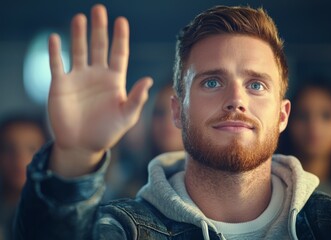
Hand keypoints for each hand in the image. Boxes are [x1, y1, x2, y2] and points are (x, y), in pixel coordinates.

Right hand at [48, 4, 151, 176]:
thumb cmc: (107, 133)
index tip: (122, 21)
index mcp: (114, 81)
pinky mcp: (61, 85)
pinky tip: (55, 38)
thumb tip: (148, 80)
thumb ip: (136, 98)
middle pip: (99, 46)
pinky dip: (55, 52)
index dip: (120, 38)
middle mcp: (97, 75)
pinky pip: (57, 64)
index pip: (119, 54)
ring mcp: (78, 79)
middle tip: (100, 10)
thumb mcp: (127, 117)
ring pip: (79, 51)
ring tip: (80, 18)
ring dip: (78, 35)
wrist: (83, 146)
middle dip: (100, 29)